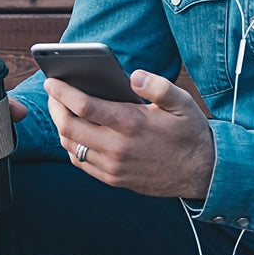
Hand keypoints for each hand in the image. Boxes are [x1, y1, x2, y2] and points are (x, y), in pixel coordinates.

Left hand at [45, 70, 214, 199]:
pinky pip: (81, 162)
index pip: (84, 106)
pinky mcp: (114, 179)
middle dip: (54, 108)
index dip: (62, 92)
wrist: (202, 172)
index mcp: (131, 124)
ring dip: (61, 127)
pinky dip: (72, 146)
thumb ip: (158, 86)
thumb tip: (134, 75)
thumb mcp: (182, 102)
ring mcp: (113, 167)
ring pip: (71, 147)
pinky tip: (75, 133)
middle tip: (52, 95)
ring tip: (61, 111)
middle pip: (68, 128)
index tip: (51, 81)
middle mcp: (118, 147)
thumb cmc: (190, 132)